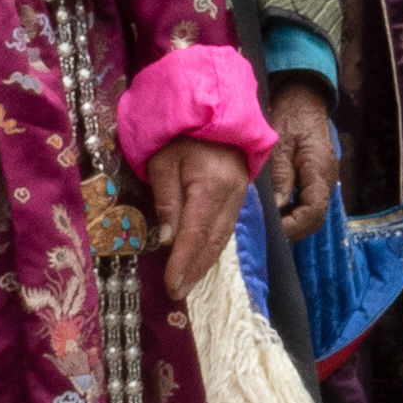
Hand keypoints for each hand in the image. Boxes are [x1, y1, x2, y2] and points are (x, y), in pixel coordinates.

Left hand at [149, 137, 247, 297]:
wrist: (212, 110)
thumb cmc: (180, 135)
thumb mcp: (163, 162)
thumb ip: (166, 199)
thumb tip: (168, 239)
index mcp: (210, 186)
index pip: (196, 234)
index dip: (183, 263)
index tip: (172, 285)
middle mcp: (231, 195)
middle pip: (213, 241)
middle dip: (194, 270)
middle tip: (177, 292)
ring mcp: (239, 195)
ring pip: (222, 237)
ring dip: (205, 263)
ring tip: (187, 282)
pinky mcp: (239, 195)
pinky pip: (226, 227)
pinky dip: (213, 247)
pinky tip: (202, 259)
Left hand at [262, 79, 336, 239]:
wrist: (303, 96)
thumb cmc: (289, 115)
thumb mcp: (279, 145)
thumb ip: (279, 177)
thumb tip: (275, 209)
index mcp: (319, 171)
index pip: (313, 212)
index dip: (292, 226)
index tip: (270, 230)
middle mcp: (327, 178)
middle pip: (315, 218)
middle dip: (292, 229)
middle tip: (265, 231)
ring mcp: (325, 178)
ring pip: (312, 212)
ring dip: (293, 221)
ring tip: (268, 222)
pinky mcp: (318, 176)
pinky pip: (309, 202)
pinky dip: (294, 211)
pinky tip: (275, 209)